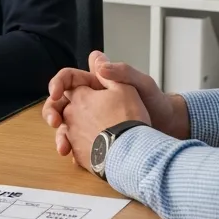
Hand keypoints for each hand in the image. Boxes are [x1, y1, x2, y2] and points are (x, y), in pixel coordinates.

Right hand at [43, 51, 187, 153]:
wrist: (167, 128)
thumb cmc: (156, 103)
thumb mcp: (141, 83)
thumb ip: (120, 72)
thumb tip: (97, 61)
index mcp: (96, 86)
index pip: (69, 79)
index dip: (57, 84)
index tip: (55, 93)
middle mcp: (90, 104)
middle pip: (60, 105)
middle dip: (52, 112)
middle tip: (55, 122)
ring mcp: (91, 124)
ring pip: (65, 128)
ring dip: (59, 136)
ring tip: (64, 147)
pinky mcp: (94, 142)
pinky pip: (76, 145)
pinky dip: (72, 151)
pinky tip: (75, 157)